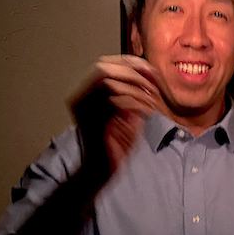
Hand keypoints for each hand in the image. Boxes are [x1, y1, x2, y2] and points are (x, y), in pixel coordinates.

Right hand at [69, 55, 170, 175]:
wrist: (101, 172)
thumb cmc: (114, 145)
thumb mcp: (125, 114)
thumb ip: (132, 94)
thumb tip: (148, 75)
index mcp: (86, 93)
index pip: (105, 64)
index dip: (129, 63)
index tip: (150, 70)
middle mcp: (80, 99)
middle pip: (104, 68)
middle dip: (133, 71)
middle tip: (153, 81)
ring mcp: (84, 110)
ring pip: (109, 82)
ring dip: (135, 87)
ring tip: (151, 98)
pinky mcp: (93, 122)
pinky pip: (114, 103)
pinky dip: (135, 103)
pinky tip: (148, 110)